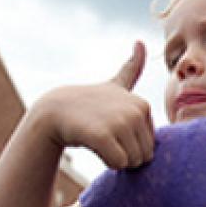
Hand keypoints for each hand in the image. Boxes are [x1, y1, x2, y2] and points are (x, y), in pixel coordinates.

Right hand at [38, 41, 153, 168]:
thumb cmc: (89, 103)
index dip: (131, 145)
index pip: (149, 146)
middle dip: (126, 155)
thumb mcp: (116, 84)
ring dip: (116, 159)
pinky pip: (118, 164)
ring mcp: (120, 122)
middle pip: (143, 156)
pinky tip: (96, 146)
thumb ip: (132, 69)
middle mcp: (135, 111)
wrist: (55, 111)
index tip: (113, 128)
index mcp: (143, 105)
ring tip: (100, 139)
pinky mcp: (104, 136)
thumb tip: (141, 42)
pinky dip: (107, 162)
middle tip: (107, 137)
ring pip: (132, 162)